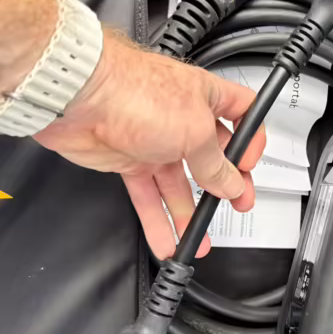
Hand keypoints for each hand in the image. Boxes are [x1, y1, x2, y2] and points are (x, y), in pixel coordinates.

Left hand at [35, 30, 265, 259]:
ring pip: (179, 183)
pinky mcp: (130, 160)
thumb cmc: (136, 93)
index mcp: (206, 97)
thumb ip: (215, 163)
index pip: (242, 112)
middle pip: (212, 156)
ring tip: (198, 238)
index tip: (249, 165)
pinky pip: (149, 196)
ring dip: (188, 213)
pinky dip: (157, 220)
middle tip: (236, 204)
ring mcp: (156, 140)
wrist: (81, 99)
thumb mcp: (196, 132)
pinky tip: (166, 239)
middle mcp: (183, 118)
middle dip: (225, 184)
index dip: (251, 139)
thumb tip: (230, 183)